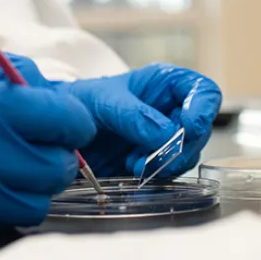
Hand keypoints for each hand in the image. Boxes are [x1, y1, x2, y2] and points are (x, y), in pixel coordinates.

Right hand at [0, 43, 95, 230]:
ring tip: (21, 163)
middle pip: (53, 169)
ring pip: (33, 204)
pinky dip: (8, 201)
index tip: (68, 115)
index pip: (59, 120)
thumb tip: (47, 87)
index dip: (73, 117)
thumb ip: (1, 71)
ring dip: (37, 185)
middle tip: (46, 139)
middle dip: (60, 153)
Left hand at [59, 63, 221, 177]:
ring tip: (135, 163)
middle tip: (157, 155)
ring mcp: (165, 138)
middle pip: (200, 129)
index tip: (190, 128)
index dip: (203, 109)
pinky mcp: (154, 162)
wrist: (56, 130)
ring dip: (167, 163)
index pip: (203, 92)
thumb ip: (134, 116)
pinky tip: (132, 169)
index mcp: (165, 84)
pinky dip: (156, 175)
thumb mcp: (103, 101)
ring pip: (188, 154)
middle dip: (182, 146)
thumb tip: (167, 135)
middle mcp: (171, 110)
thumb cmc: (79, 101)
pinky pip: (170, 171)